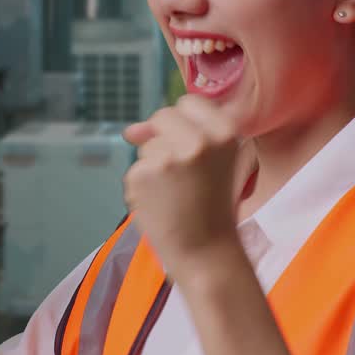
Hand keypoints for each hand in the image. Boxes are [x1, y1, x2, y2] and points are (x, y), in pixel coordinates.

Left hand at [121, 95, 256, 280]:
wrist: (205, 253)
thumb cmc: (211, 206)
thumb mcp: (214, 161)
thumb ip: (178, 134)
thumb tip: (130, 130)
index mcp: (225, 132)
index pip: (189, 102)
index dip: (184, 123)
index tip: (190, 146)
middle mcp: (198, 140)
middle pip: (163, 117)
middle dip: (163, 139)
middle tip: (181, 174)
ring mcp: (167, 157)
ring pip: (146, 145)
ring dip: (153, 165)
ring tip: (175, 194)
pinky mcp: (142, 175)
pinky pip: (135, 169)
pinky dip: (142, 186)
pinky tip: (161, 205)